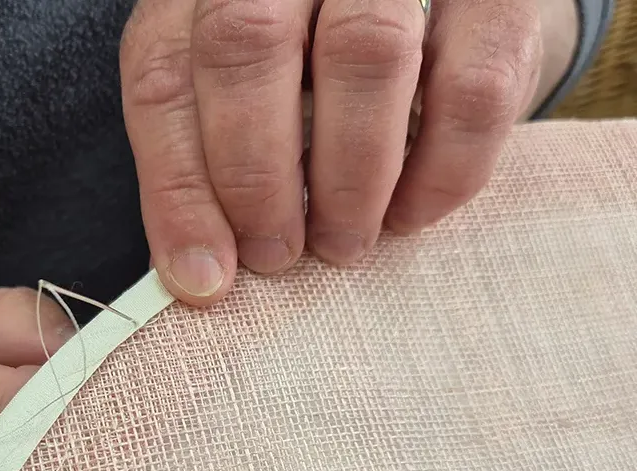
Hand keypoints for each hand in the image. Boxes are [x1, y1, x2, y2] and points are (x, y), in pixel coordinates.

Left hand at [120, 0, 542, 303]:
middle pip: (247, 42)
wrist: (438, 8)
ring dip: (347, 178)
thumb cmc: (315, 71)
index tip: (204, 277)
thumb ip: (207, 162)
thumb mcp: (240, 98)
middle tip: (277, 256)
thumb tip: (199, 275)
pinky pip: (472, 87)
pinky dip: (440, 172)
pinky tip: (410, 215)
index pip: (164, 71)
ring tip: (343, 244)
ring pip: (364, 53)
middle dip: (256, 175)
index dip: (178, 186)